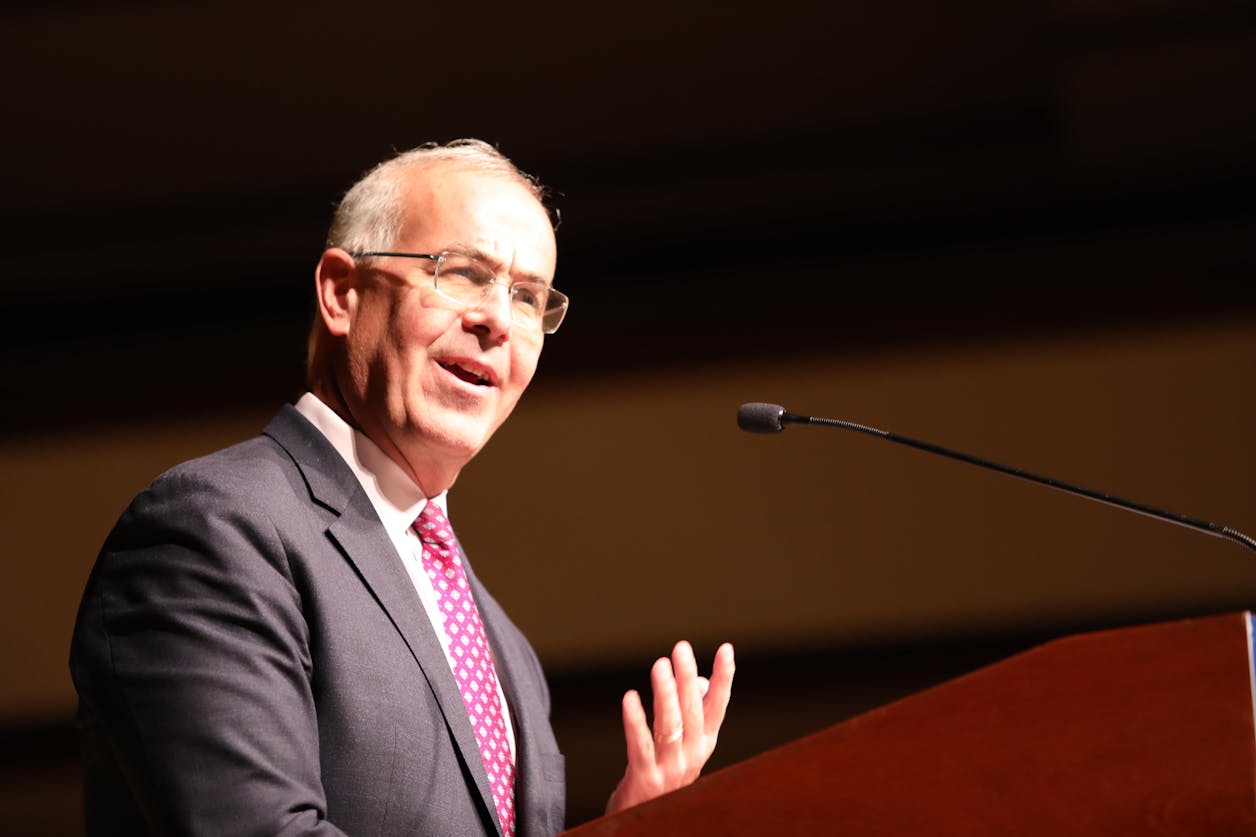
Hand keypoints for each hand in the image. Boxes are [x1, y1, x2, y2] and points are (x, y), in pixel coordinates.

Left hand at [606, 640, 734, 813]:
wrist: (643, 821)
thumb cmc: (663, 774)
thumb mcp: (685, 745)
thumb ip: (694, 713)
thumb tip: (700, 681)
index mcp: (704, 744)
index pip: (718, 706)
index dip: (723, 678)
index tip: (725, 649)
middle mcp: (692, 756)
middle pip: (692, 712)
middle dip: (688, 677)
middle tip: (681, 648)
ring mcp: (670, 770)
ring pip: (670, 726)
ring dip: (666, 694)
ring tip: (660, 665)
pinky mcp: (645, 779)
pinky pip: (640, 746)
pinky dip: (635, 721)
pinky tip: (630, 698)